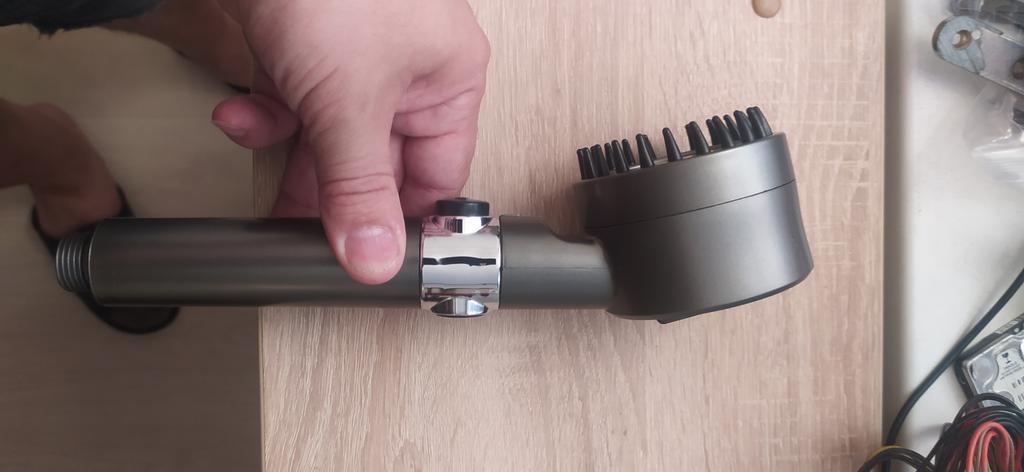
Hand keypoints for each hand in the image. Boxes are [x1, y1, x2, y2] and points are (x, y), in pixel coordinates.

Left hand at [210, 0, 489, 283]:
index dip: (402, 221)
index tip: (368, 258)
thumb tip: (374, 259)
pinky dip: (266, 116)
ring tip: (262, 163)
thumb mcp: (348, 101)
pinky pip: (297, 103)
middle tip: (303, 233)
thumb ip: (357, 187)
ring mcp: (357, 59)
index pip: (437, 177)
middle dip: (333, 192)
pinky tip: (239, 115)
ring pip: (331, 137)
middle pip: (378, 162)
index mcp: (449, 79)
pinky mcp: (310, 48)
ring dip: (291, 155)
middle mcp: (410, 71)